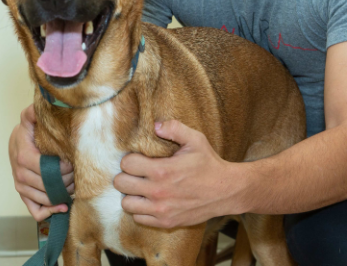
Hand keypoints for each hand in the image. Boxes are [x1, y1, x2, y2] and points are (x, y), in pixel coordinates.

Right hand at [9, 104, 74, 220]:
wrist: (17, 141)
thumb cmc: (28, 131)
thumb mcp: (29, 118)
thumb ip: (32, 112)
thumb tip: (36, 107)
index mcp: (22, 155)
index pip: (42, 168)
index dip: (59, 168)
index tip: (71, 162)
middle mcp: (19, 173)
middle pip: (44, 184)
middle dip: (64, 181)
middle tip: (77, 175)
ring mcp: (20, 185)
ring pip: (42, 198)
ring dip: (60, 195)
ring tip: (74, 188)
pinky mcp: (23, 193)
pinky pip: (34, 209)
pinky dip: (48, 211)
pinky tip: (62, 206)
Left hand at [113, 120, 245, 227]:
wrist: (226, 191)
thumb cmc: (209, 163)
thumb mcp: (195, 139)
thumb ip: (174, 128)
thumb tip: (155, 125)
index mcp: (162, 170)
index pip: (127, 164)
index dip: (130, 158)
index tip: (138, 158)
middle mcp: (158, 192)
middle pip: (121, 183)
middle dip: (126, 175)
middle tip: (136, 172)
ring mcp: (162, 209)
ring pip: (126, 203)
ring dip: (131, 194)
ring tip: (141, 187)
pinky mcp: (166, 221)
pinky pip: (139, 218)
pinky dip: (140, 209)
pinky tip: (150, 200)